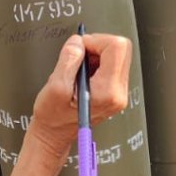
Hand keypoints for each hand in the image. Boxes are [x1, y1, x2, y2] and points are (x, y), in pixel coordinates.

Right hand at [27, 33, 132, 162]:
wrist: (55, 134)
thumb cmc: (53, 117)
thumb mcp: (55, 86)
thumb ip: (68, 60)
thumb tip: (78, 42)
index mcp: (107, 91)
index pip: (116, 47)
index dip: (95, 41)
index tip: (80, 49)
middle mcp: (118, 93)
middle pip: (122, 48)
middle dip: (98, 45)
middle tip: (79, 57)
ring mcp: (119, 92)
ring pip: (118, 55)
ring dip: (96, 54)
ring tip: (79, 70)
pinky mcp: (115, 91)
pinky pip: (112, 64)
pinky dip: (97, 62)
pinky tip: (84, 74)